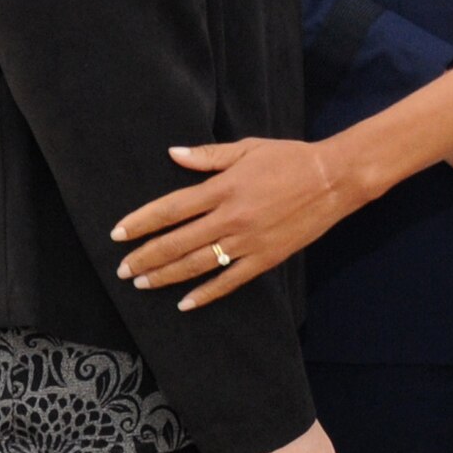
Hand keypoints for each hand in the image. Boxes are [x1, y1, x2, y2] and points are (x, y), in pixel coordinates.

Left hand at [112, 137, 367, 308]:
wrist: (334, 179)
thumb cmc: (289, 158)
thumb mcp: (248, 148)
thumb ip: (209, 156)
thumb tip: (172, 154)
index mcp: (224, 188)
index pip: (171, 208)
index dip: (141, 222)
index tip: (118, 234)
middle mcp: (230, 218)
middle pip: (177, 241)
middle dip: (145, 257)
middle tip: (122, 269)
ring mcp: (248, 241)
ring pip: (198, 264)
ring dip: (166, 276)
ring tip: (142, 283)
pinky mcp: (265, 258)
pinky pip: (230, 281)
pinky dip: (206, 294)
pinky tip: (185, 304)